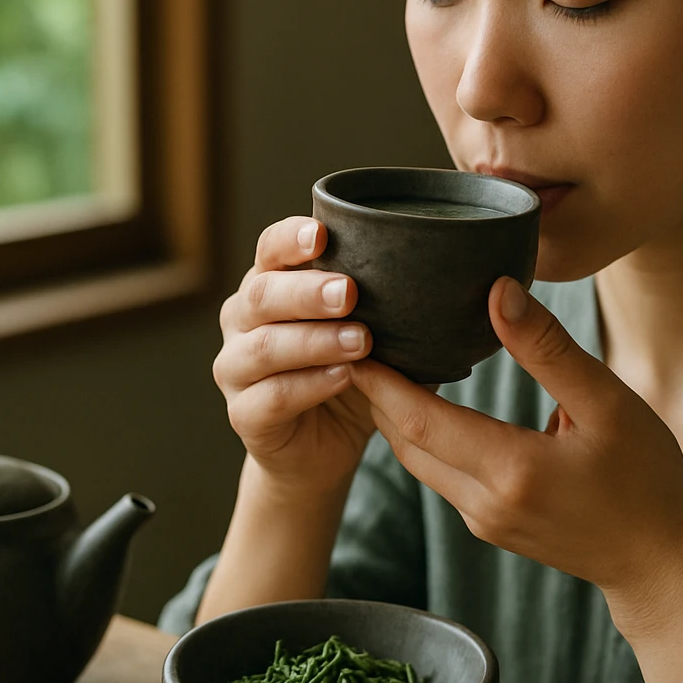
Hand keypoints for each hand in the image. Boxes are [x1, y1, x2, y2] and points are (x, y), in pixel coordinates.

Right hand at [213, 216, 376, 488]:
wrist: (322, 448)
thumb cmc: (350, 372)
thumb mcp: (373, 331)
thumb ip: (391, 303)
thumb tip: (447, 277)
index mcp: (270, 284)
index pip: (269, 249)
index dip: (290, 239)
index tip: (322, 235)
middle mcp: (242, 320)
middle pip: (262, 294)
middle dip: (307, 292)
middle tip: (350, 293)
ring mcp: (235, 368)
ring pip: (264, 346)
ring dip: (315, 340)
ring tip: (360, 341)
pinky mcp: (244, 414)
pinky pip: (271, 397)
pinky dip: (310, 385)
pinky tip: (342, 377)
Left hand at [347, 277, 682, 621]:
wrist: (658, 561)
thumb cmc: (644, 477)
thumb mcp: (607, 402)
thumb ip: (547, 348)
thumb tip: (497, 291)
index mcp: (510, 470)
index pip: (419, 419)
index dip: (379, 378)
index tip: (353, 336)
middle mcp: (484, 502)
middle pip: (405, 440)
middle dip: (376, 390)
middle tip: (358, 335)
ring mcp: (483, 520)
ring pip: (418, 459)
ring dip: (397, 414)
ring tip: (387, 358)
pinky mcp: (490, 525)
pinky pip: (440, 473)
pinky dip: (425, 435)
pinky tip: (430, 399)